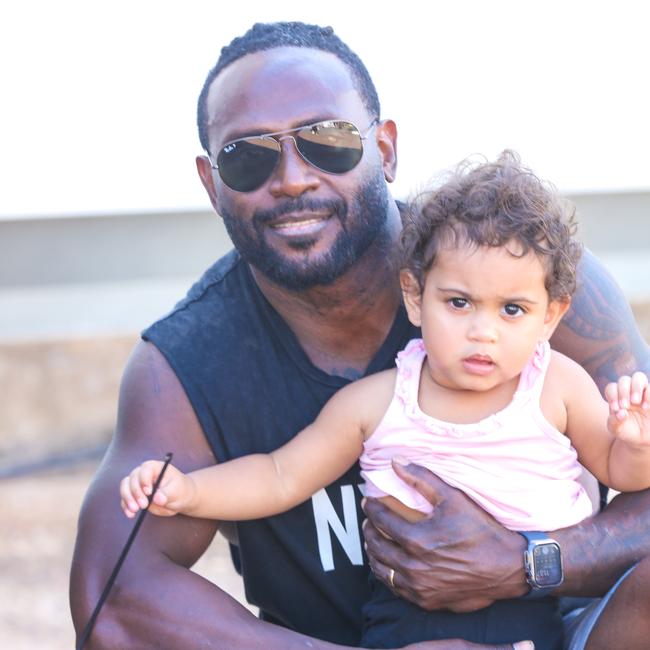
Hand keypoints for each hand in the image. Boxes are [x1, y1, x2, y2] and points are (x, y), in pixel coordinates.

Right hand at [120, 460, 195, 517]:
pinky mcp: (134, 495)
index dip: (145, 480)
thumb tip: (157, 498)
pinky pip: (125, 499)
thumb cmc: (179, 490)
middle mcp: (143, 473)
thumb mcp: (177, 491)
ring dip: (128, 499)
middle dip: (136, 492)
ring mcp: (137, 484)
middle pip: (132, 478)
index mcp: (155, 467)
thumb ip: (167, 493)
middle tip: (143, 505)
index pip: (145, 470)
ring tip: (135, 510)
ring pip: (125, 487)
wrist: (178, 498)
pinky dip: (125, 506)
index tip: (149, 492)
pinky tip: (131, 514)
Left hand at [362, 460, 525, 612]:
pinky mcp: (427, 601)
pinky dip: (387, 574)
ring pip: (382, 570)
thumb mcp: (453, 497)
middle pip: (376, 546)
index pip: (381, 521)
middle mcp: (414, 567)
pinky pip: (396, 588)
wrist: (508, 567)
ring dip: (373, 553)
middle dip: (368, 530)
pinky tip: (389, 564)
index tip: (368, 501)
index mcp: (417, 540)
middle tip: (368, 520)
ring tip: (373, 540)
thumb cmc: (481, 530)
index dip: (371, 509)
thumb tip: (395, 461)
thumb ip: (421, 478)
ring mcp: (419, 588)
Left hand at [605, 372, 649, 444]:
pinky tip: (645, 407)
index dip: (612, 396)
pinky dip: (648, 394)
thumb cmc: (627, 431)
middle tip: (625, 406)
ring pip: (638, 377)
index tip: (615, 409)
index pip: (612, 388)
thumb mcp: (617, 430)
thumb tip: (622, 413)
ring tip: (635, 402)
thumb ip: (614, 422)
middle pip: (624, 380)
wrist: (643, 438)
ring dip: (635, 387)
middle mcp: (629, 391)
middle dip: (623, 391)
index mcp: (616, 397)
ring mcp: (643, 392)